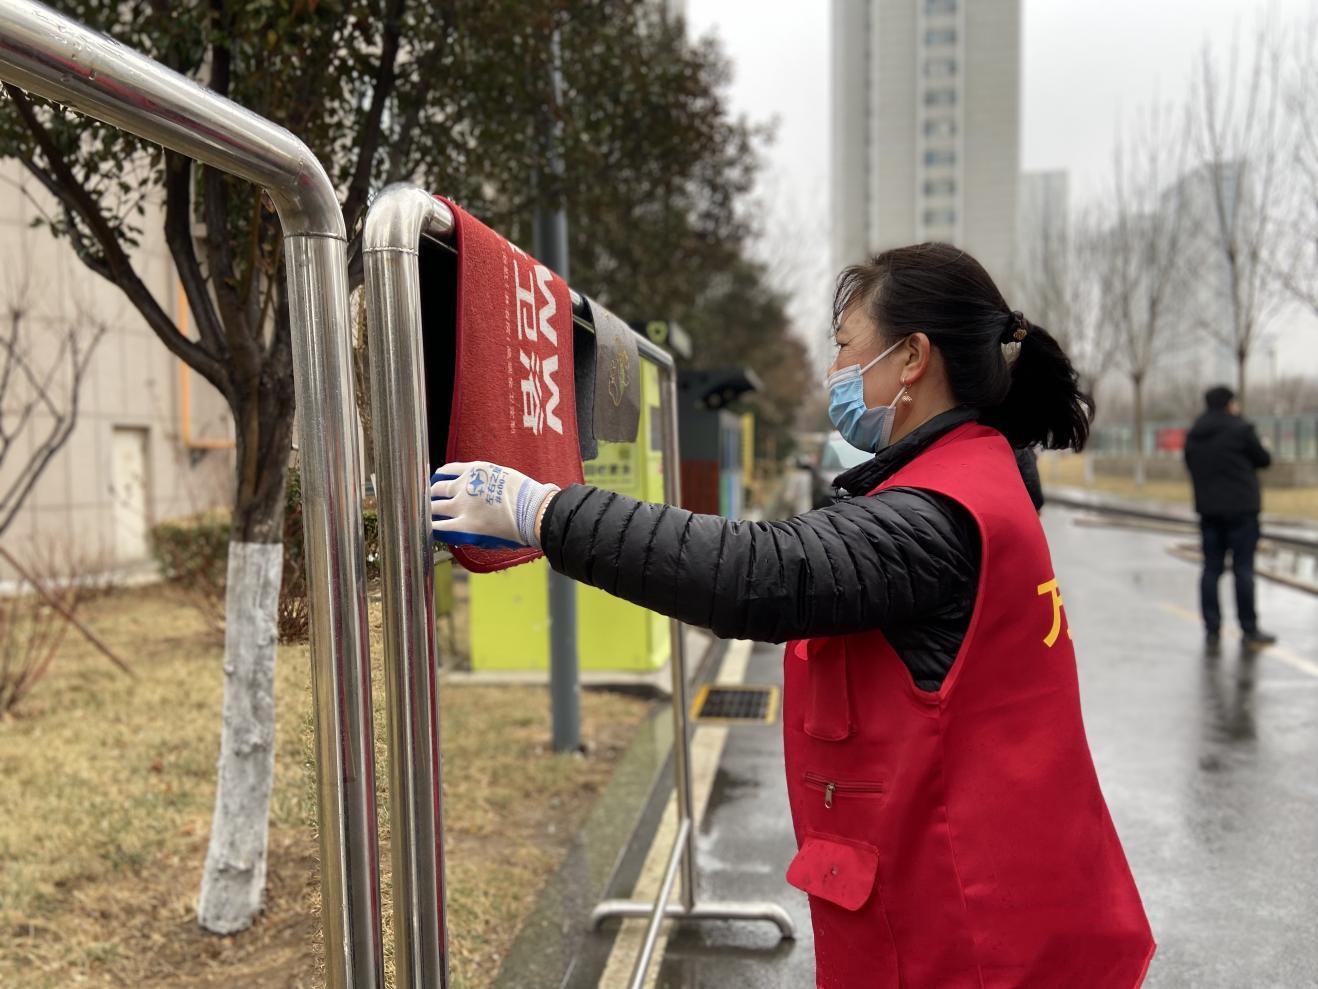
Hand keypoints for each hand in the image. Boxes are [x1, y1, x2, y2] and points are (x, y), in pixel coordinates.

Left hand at [430, 461, 559, 549]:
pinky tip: (428, 529)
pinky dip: (432, 527)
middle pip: (437, 488)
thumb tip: (483, 487)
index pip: (447, 470)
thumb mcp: (503, 475)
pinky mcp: (465, 526)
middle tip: (427, 500)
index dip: (438, 478)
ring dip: (429, 510)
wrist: (535, 510)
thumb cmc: (526, 494)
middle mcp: (465, 485)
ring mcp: (463, 505)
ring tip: (425, 516)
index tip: (436, 482)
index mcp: (475, 470)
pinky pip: (440, 527)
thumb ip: (487, 479)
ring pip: (434, 507)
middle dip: (431, 494)